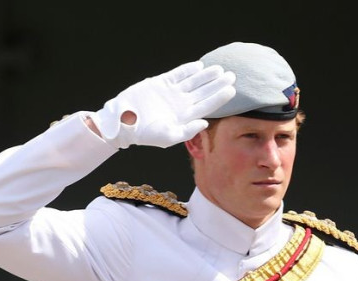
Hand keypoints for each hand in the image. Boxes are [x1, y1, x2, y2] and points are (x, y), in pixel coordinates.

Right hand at [90, 61, 234, 148]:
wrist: (124, 122)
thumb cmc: (145, 134)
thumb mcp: (168, 137)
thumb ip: (187, 131)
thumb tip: (205, 123)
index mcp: (185, 117)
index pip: (207, 106)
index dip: (219, 97)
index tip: (232, 90)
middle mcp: (181, 104)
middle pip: (204, 92)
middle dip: (217, 84)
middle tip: (232, 75)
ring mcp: (171, 93)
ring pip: (193, 82)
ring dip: (206, 76)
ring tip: (219, 69)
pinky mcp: (160, 83)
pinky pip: (177, 74)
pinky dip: (188, 70)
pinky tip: (199, 66)